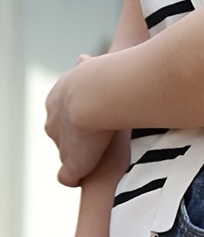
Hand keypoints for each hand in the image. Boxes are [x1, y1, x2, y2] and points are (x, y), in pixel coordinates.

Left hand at [45, 56, 114, 186]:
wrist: (102, 93)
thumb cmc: (115, 74)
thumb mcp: (105, 65)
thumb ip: (104, 64)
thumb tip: (90, 56)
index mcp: (61, 96)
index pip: (66, 113)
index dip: (83, 119)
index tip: (99, 123)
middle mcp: (55, 119)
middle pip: (62, 135)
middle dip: (77, 140)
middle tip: (99, 144)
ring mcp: (63, 142)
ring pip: (67, 154)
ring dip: (79, 159)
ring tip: (98, 163)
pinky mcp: (73, 163)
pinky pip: (69, 176)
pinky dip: (75, 177)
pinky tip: (86, 180)